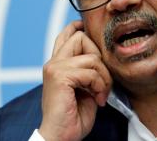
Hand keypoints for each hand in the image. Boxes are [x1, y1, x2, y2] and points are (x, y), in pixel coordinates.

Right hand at [38, 21, 111, 140]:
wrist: (60, 137)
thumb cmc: (72, 118)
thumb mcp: (84, 89)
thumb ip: (88, 71)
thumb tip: (100, 58)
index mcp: (57, 65)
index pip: (66, 35)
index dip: (78, 28)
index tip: (87, 27)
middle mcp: (53, 63)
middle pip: (81, 38)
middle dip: (99, 57)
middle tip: (102, 82)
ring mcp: (55, 68)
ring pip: (92, 57)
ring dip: (103, 78)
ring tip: (100, 94)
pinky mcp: (60, 76)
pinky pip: (90, 71)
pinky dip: (99, 85)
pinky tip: (97, 99)